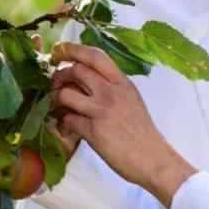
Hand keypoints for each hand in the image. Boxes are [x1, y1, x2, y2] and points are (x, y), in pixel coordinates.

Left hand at [48, 42, 196, 207]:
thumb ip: (112, 87)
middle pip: (76, 70)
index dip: (73, 49)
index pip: (96, 56)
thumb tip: (84, 78)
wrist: (153, 159)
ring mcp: (103, 112)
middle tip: (55, 85)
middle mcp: (113, 93)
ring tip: (57, 108)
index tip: (59, 51)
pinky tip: (67, 129)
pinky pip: (67, 120)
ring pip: (65, 95)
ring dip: (55, 100)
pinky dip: (62, 124)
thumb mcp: (132, 101)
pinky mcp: (95, 132)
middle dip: (59, 76)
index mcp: (123, 83)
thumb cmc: (141, 132)